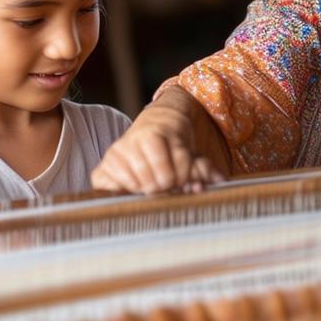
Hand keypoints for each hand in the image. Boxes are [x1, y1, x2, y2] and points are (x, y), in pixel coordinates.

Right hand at [91, 90, 224, 194]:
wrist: (148, 128)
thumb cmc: (170, 145)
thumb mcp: (188, 151)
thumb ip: (202, 167)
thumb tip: (219, 180)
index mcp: (156, 133)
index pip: (175, 165)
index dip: (184, 177)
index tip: (183, 179)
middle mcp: (132, 141)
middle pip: (156, 179)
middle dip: (166, 187)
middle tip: (168, 186)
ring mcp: (115, 155)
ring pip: (137, 184)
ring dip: (148, 191)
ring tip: (154, 187)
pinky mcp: (101, 170)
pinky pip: (112, 188)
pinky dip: (127, 192)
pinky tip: (135, 188)